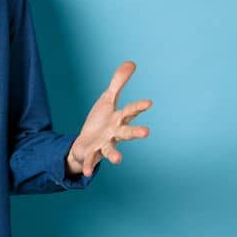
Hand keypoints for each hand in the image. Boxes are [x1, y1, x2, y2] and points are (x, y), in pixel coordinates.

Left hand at [67, 60, 154, 176]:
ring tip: (119, 160)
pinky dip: (89, 166)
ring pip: (110, 150)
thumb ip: (118, 82)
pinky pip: (90, 160)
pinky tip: (88, 173)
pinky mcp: (91, 153)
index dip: (138, 107)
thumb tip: (131, 62)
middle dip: (136, 132)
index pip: (130, 111)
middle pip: (126, 132)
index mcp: (119, 119)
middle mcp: (114, 133)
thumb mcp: (108, 99)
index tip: (149, 102)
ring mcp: (104, 144)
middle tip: (147, 132)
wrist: (87, 143)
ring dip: (114, 155)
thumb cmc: (101, 120)